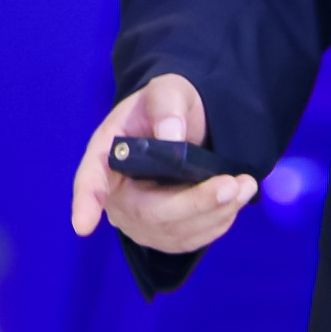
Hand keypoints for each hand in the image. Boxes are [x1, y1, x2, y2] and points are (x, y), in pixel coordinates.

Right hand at [69, 73, 257, 254]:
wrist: (186, 124)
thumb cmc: (167, 106)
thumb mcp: (167, 91)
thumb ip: (167, 106)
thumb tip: (172, 137)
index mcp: (106, 155)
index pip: (90, 180)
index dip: (86, 203)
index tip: (84, 225)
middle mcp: (117, 193)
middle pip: (148, 213)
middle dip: (194, 203)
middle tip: (234, 185)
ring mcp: (139, 219)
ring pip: (174, 232)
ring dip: (215, 213)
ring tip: (246, 185)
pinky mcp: (164, 233)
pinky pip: (189, 239)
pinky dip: (217, 222)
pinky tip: (236, 200)